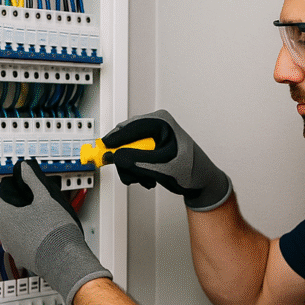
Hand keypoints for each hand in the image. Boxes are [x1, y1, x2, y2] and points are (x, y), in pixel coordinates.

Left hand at [0, 159, 111, 304]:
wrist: (64, 260)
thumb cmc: (55, 231)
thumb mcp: (46, 197)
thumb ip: (33, 180)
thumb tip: (25, 168)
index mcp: (5, 214)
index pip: (3, 192)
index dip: (16, 185)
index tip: (27, 185)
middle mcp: (3, 232)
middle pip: (8, 210)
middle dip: (21, 203)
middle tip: (38, 200)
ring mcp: (11, 246)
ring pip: (14, 226)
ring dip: (25, 220)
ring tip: (44, 217)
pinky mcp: (21, 257)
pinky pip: (22, 241)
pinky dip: (30, 235)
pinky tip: (44, 232)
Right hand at [101, 109, 231, 210]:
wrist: (201, 182)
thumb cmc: (191, 171)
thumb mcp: (163, 167)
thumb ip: (138, 161)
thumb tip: (116, 156)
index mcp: (161, 122)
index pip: (131, 127)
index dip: (115, 139)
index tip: (103, 150)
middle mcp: (155, 126)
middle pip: (125, 140)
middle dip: (127, 161)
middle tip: (130, 174)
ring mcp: (151, 138)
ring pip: (126, 152)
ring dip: (133, 170)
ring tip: (146, 179)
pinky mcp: (149, 149)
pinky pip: (132, 158)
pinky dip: (136, 171)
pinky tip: (149, 178)